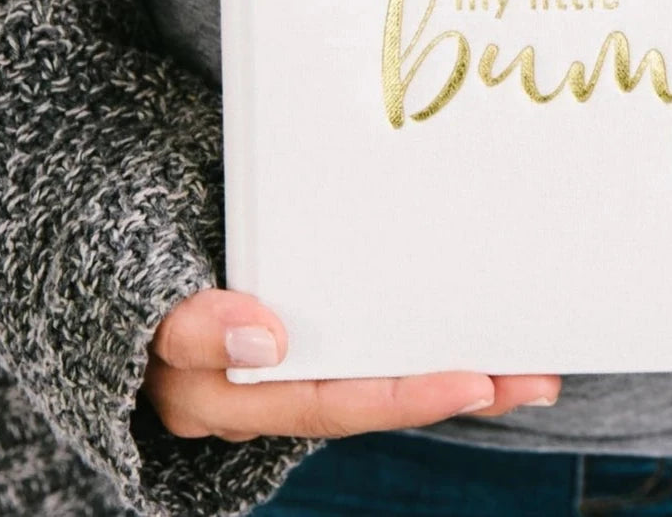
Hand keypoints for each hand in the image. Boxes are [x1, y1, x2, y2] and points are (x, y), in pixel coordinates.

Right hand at [143, 289, 560, 440]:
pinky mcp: (321, 329)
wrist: (132, 267)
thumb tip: (264, 336)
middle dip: (461, 391)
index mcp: (239, 396)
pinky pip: (382, 344)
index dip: (403, 399)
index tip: (472, 382)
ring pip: (391, 373)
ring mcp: (302, 361)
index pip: (332, 403)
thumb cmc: (145, 290)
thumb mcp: (153, 318)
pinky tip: (489, 338)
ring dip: (467, 371)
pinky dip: (433, 342)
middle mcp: (279, 391)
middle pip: (381, 396)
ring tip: (539, 367)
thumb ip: (193, 328)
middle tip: (537, 378)